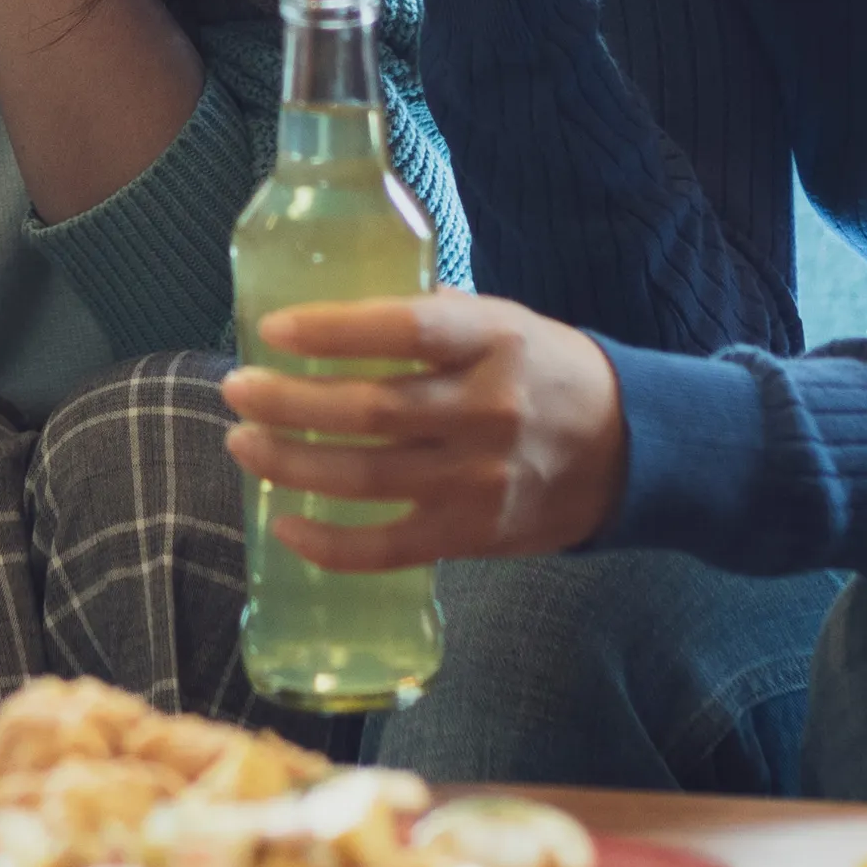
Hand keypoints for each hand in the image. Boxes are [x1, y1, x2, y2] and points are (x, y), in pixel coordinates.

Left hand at [218, 292, 627, 567]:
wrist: (630, 451)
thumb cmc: (548, 372)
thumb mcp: (506, 322)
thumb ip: (433, 321)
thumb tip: (335, 319)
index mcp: (494, 342)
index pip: (404, 330)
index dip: (334, 329)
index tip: (275, 329)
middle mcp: (487, 410)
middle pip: (369, 410)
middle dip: (288, 402)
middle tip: (236, 389)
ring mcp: (479, 480)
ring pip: (365, 477)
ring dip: (290, 463)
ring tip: (242, 443)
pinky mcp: (473, 534)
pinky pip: (387, 548)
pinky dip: (329, 544)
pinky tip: (284, 524)